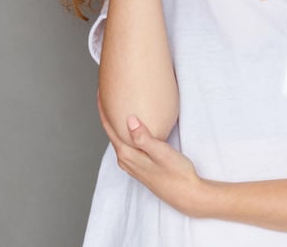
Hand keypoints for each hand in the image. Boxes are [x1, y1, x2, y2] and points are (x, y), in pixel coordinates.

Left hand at [97, 93, 205, 216]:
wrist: (186, 194)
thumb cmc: (177, 173)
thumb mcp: (161, 153)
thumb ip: (144, 137)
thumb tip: (129, 119)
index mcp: (127, 155)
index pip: (109, 128)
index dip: (103, 109)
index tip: (100, 92)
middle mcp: (126, 160)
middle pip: (111, 132)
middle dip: (107, 114)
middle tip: (107, 94)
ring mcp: (132, 164)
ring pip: (119, 138)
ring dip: (116, 123)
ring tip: (116, 106)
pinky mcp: (140, 165)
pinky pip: (127, 144)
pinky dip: (125, 132)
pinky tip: (132, 127)